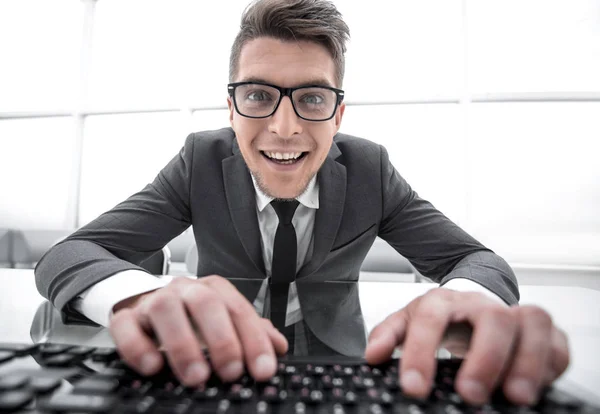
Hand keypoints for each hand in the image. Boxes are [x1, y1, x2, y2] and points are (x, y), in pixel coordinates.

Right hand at [109, 276, 286, 386]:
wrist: (144, 302)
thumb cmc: (191, 317)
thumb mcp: (224, 322)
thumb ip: (252, 332)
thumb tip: (279, 346)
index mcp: (213, 290)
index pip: (238, 309)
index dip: (254, 340)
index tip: (263, 369)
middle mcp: (185, 290)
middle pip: (205, 303)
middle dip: (222, 339)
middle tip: (231, 372)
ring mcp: (153, 301)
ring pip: (166, 310)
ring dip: (183, 344)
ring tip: (197, 376)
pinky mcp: (125, 317)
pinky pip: (126, 327)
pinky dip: (138, 347)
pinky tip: (154, 367)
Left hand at [365, 288, 569, 405]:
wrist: (472, 302)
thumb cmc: (441, 317)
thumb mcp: (408, 322)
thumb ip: (388, 336)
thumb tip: (373, 356)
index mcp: (444, 301)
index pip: (432, 318)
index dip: (422, 351)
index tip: (413, 387)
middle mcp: (482, 304)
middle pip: (494, 317)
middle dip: (485, 357)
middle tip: (470, 395)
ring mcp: (515, 313)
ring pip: (534, 322)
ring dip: (527, 361)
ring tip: (515, 397)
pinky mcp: (543, 331)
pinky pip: (558, 341)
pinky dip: (553, 364)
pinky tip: (539, 385)